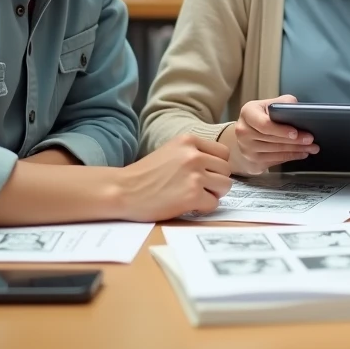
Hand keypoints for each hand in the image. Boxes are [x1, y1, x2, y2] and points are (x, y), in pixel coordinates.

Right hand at [117, 134, 232, 220]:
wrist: (123, 190)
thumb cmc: (145, 174)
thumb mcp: (171, 151)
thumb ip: (193, 153)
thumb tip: (219, 167)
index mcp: (189, 140)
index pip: (223, 153)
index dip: (216, 166)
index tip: (204, 174)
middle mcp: (194, 155)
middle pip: (226, 170)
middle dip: (216, 181)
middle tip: (198, 188)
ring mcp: (195, 175)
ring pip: (224, 186)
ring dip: (212, 194)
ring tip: (194, 196)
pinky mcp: (192, 196)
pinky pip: (214, 204)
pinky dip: (203, 208)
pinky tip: (188, 206)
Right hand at [222, 94, 318, 175]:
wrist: (247, 132)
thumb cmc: (263, 115)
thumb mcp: (270, 104)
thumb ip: (283, 103)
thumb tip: (298, 109)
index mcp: (248, 113)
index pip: (264, 124)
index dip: (281, 130)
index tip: (295, 132)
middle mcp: (243, 131)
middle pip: (272, 139)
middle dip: (295, 140)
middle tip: (310, 140)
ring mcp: (246, 147)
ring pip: (275, 151)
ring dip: (296, 150)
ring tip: (311, 148)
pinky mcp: (252, 160)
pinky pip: (275, 160)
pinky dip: (290, 157)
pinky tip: (301, 153)